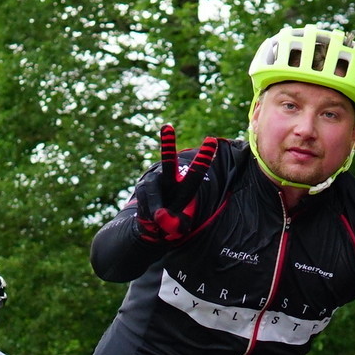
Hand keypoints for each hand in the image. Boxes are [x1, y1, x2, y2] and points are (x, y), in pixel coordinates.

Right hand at [132, 125, 227, 243]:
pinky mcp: (142, 188)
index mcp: (186, 187)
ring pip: (151, 189)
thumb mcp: (178, 228)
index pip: (196, 171)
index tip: (212, 140)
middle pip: (168, 162)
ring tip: (157, 219)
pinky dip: (148, 212)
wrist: (153, 228)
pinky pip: (144, 200)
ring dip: (155, 205)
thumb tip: (159, 215)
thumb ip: (173, 224)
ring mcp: (154, 182)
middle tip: (166, 126)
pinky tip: (150, 219)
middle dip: (167, 144)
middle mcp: (170, 180)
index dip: (204, 156)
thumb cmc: (172, 224)